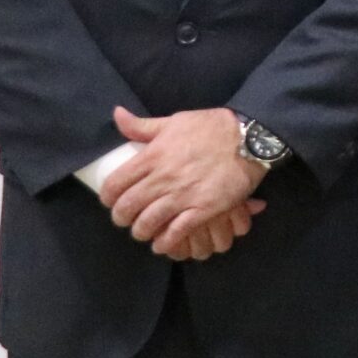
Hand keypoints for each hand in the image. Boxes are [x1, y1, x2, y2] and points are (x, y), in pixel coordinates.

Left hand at [103, 106, 266, 251]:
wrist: (249, 138)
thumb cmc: (211, 127)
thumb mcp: (174, 121)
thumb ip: (143, 125)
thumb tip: (116, 114)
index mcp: (152, 156)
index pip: (115, 184)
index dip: (108, 197)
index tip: (112, 201)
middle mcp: (163, 178)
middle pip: (128, 207)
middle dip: (121, 218)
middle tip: (127, 219)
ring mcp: (183, 196)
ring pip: (148, 223)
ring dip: (141, 231)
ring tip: (144, 231)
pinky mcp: (204, 209)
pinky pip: (176, 232)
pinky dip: (166, 242)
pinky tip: (163, 243)